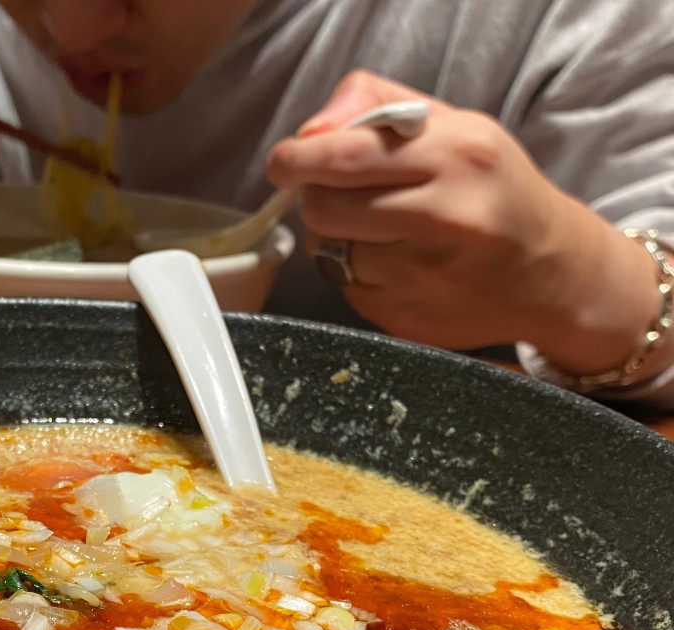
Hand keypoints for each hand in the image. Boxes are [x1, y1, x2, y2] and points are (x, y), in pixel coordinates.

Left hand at [266, 70, 658, 371]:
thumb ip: (377, 108)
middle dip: (318, 199)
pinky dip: (357, 275)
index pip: (347, 156)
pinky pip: (348, 290)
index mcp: (456, 155)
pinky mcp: (407, 318)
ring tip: (382, 230)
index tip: (283, 163)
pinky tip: (398, 265)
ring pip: (331, 252)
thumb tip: (309, 134)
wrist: (550, 273)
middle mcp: (442, 215)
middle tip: (339, 195)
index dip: (300, 160)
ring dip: (338, 239)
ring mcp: (424, 275)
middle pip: (325, 209)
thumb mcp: (454, 126)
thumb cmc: (493, 190)